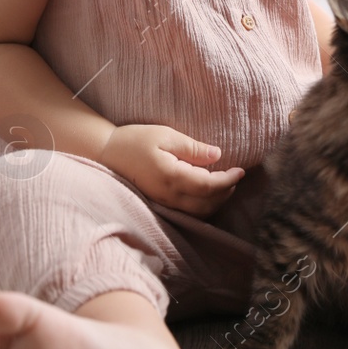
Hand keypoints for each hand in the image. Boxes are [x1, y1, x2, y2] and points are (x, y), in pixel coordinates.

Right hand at [96, 124, 244, 217]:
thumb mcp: (165, 135)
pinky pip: (188, 213)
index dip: (228, 180)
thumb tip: (217, 155)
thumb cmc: (135, 140)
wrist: (106, 154)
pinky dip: (203, 205)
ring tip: (224, 183)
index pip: (209, 186)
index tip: (241, 170)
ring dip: (216, 201)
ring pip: (199, 212)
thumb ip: (192, 148)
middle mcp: (169, 195)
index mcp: (172, 176)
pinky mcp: (160, 204)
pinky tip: (206, 191)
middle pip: (207, 204)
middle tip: (234, 175)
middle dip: (225, 192)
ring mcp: (164, 203)